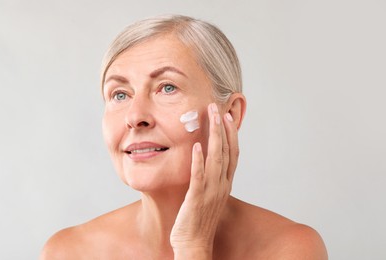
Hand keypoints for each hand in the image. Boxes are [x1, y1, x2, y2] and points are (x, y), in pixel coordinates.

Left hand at [170, 103, 238, 257]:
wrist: (194, 245)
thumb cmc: (199, 220)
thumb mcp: (209, 196)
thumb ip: (211, 178)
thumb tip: (207, 161)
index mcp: (225, 184)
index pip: (232, 154)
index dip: (231, 134)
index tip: (226, 117)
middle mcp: (221, 186)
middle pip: (226, 152)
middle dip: (223, 128)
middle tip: (218, 108)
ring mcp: (210, 192)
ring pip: (216, 159)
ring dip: (215, 137)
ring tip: (211, 118)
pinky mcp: (196, 199)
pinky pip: (199, 177)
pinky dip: (199, 161)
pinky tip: (196, 146)